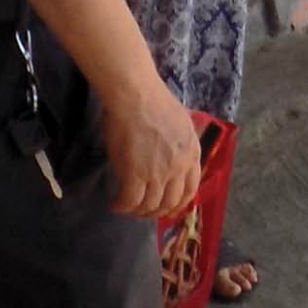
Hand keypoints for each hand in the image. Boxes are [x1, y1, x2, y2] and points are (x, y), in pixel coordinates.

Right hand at [104, 80, 201, 218]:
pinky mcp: (136, 175)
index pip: (190, 189)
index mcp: (192, 153)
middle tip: (144, 211)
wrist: (136, 95)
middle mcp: (179, 167)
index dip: (178, 203)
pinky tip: (115, 204)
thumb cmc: (153, 101)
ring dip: (138, 211)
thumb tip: (170, 158)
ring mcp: (159, 173)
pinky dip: (122, 206)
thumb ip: (178, 146)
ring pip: (150, 205)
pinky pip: (130, 201)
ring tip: (127, 207)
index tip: (167, 207)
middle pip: (171, 202)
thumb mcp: (180, 124)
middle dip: (157, 212)